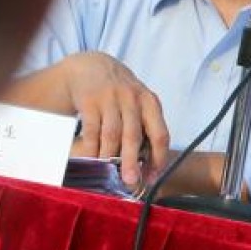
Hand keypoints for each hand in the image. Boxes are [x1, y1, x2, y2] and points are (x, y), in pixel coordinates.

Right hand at [59, 51, 168, 186]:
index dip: (158, 158)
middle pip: (133, 136)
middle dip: (131, 162)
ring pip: (111, 135)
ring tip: (108, 173)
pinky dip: (91, 148)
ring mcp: (109, 97)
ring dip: (109, 157)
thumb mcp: (138, 103)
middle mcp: (131, 98)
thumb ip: (145, 128)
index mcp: (149, 102)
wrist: (92, 67)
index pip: (160, 134)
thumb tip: (148, 166)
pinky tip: (92, 159)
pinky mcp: (90, 100)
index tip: (152, 177)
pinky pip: (91, 130)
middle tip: (129, 182)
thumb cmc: (120, 94)